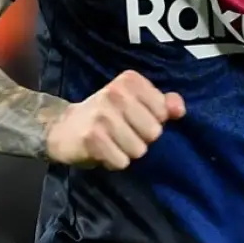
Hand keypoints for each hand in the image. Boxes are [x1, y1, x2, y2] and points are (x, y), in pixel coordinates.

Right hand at [45, 70, 185, 169]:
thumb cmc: (106, 115)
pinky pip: (122, 161)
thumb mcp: (136, 102)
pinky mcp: (92, 137)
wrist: (63, 127)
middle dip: (141, 138)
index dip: (153, 121)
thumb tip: (180, 110)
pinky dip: (115, 161)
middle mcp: (116, 93)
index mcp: (130, 81)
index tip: (134, 118)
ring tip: (112, 141)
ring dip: (128, 152)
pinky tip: (103, 151)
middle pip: (154, 132)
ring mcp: (102, 114)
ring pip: (139, 149)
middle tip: (122, 132)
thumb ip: (163, 104)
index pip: (164, 112)